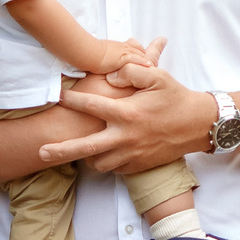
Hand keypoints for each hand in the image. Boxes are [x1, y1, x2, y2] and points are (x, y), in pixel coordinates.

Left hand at [37, 40, 214, 174]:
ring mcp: (132, 154)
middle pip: (85, 148)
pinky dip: (106, 161)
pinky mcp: (139, 165)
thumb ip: (131, 71)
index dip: (71, 99)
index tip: (58, 95)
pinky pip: (114, 168)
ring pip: (98, 163)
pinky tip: (104, 152)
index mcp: (128, 113)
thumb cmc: (176, 98)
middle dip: (60, 150)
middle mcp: (126, 137)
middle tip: (40, 151)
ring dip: (86, 156)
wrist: (198, 125)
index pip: (91, 106)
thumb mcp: (158, 76)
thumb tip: (109, 77)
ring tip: (76, 150)